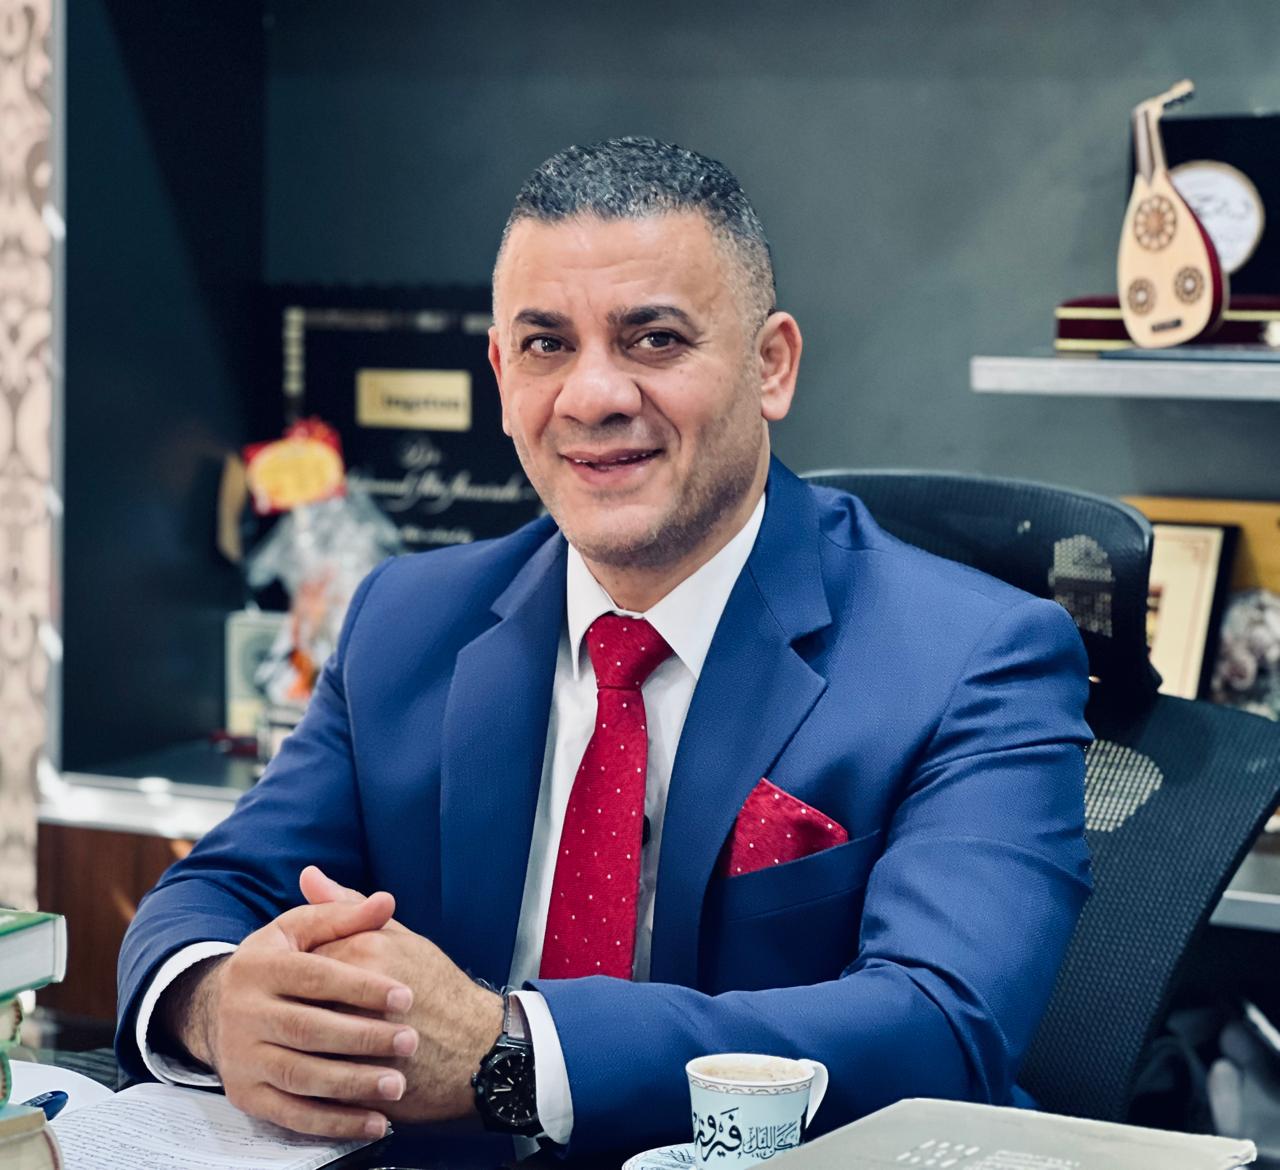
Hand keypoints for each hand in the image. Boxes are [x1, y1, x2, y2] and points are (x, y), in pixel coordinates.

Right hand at [157, 892, 420, 1139]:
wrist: (216, 1008)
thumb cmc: (280, 962)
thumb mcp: (300, 931)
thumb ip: (344, 914)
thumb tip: (386, 900)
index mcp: (259, 965)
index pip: (316, 977)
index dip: (362, 987)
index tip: (406, 997)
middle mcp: (243, 1012)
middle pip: (308, 1029)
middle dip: (363, 1038)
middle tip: (410, 1042)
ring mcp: (241, 1057)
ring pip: (300, 1075)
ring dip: (352, 1084)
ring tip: (397, 1084)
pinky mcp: (244, 1095)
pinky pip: (290, 1115)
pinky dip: (333, 1123)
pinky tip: (373, 1122)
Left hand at [300, 865, 503, 1122]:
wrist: (477, 1046)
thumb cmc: (438, 987)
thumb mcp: (400, 938)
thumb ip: (348, 908)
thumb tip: (307, 874)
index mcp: (365, 950)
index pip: (302, 953)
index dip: (301, 968)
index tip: (312, 979)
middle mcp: (355, 991)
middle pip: (295, 996)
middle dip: (295, 1005)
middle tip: (311, 1009)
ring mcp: (354, 1039)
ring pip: (299, 1038)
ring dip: (300, 1040)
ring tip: (315, 1040)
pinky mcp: (356, 1077)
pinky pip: (312, 1074)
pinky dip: (309, 1071)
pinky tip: (319, 1067)